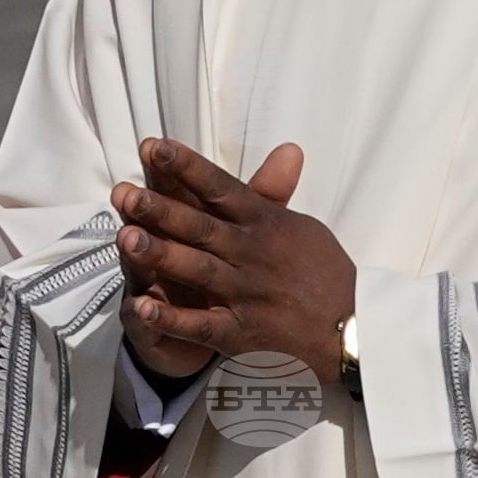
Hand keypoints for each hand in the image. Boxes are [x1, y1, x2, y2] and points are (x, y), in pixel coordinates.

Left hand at [113, 140, 355, 380]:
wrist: (352, 328)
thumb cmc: (325, 274)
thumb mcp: (304, 226)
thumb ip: (276, 194)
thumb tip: (286, 150)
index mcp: (266, 223)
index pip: (220, 187)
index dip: (185, 166)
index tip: (153, 146)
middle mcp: (252, 255)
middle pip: (201, 227)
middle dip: (162, 210)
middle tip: (126, 193)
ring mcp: (246, 294)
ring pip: (198, 270)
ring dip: (161, 255)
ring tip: (125, 239)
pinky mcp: (241, 332)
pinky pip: (202, 324)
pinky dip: (172, 318)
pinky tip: (143, 307)